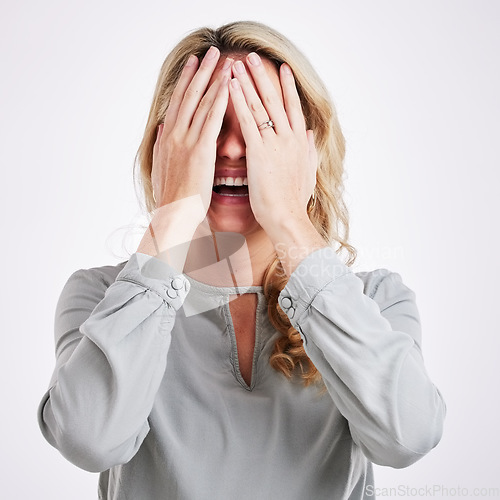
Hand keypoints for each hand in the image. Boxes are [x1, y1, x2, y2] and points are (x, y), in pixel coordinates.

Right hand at [151, 47, 231, 220]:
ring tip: (221, 60)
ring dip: (211, 79)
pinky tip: (228, 85)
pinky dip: (219, 100)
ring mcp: (186, 141)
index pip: (177, 103)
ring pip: (200, 103)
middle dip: (199, 72)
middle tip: (208, 52)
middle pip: (187, 96)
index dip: (185, 82)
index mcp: (167, 139)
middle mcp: (174, 135)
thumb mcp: (161, 167)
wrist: (172, 215)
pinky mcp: (200, 151)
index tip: (192, 65)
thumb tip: (162, 128)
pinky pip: (211, 120)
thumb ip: (162, 146)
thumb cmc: (171, 197)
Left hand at [228, 53, 317, 235]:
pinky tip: (229, 86)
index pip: (293, 107)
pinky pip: (247, 120)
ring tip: (237, 63)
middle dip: (263, 76)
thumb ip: (309, 151)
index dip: (287, 86)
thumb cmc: (294, 201)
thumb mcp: (308, 172)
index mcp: (300, 141)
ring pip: (260, 105)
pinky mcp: (259, 151)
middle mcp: (290, 136)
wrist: (287, 217)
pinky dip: (238, 101)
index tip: (281, 69)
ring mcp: (275, 142)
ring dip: (247, 82)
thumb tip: (309, 134)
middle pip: (275, 99)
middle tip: (252, 56)